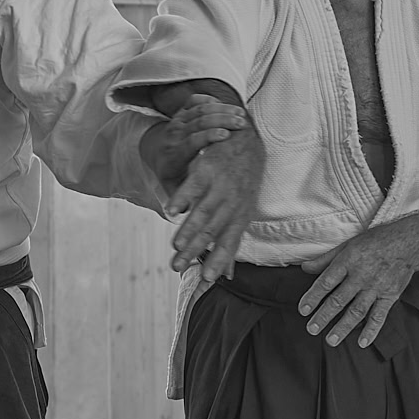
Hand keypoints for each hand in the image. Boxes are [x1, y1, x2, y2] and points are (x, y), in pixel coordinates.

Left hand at [141, 97, 245, 189]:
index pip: (189, 141)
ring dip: (221, 109)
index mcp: (173, 154)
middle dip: (220, 119)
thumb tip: (189, 210)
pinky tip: (228, 104)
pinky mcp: (182, 111)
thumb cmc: (172, 176)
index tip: (225, 136)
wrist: (159, 155)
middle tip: (242, 122)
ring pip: (198, 109)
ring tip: (241, 114)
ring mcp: (177, 120)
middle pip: (197, 121)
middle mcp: (174, 134)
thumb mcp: (175, 188)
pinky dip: (211, 100)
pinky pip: (195, 100)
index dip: (206, 136)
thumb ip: (184, 196)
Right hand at [168, 125, 264, 283]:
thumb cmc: (243, 181)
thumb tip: (226, 275)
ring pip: (203, 212)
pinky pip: (192, 186)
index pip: (230, 243)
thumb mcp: (242, 211)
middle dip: (194, 251)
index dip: (220, 260)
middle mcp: (232, 204)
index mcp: (240, 217)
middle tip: (177, 267)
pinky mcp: (208, 170)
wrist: (247, 140)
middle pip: (211, 231)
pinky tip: (171, 211)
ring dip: (188, 229)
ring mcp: (220, 186)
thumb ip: (229, 242)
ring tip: (175, 246)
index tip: (208, 279)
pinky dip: (181, 199)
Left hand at [299, 218, 418, 347]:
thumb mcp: (348, 245)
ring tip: (331, 340)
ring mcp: (376, 287)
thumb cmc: (376, 242)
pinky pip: (380, 315)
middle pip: (339, 299)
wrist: (409, 242)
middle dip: (324, 316)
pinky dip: (371, 330)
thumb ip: (326, 259)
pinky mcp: (390, 295)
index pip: (326, 282)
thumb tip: (304, 268)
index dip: (313, 297)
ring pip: (357, 310)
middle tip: (312, 329)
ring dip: (343, 327)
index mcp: (348, 261)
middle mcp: (361, 276)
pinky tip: (362, 342)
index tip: (303, 310)